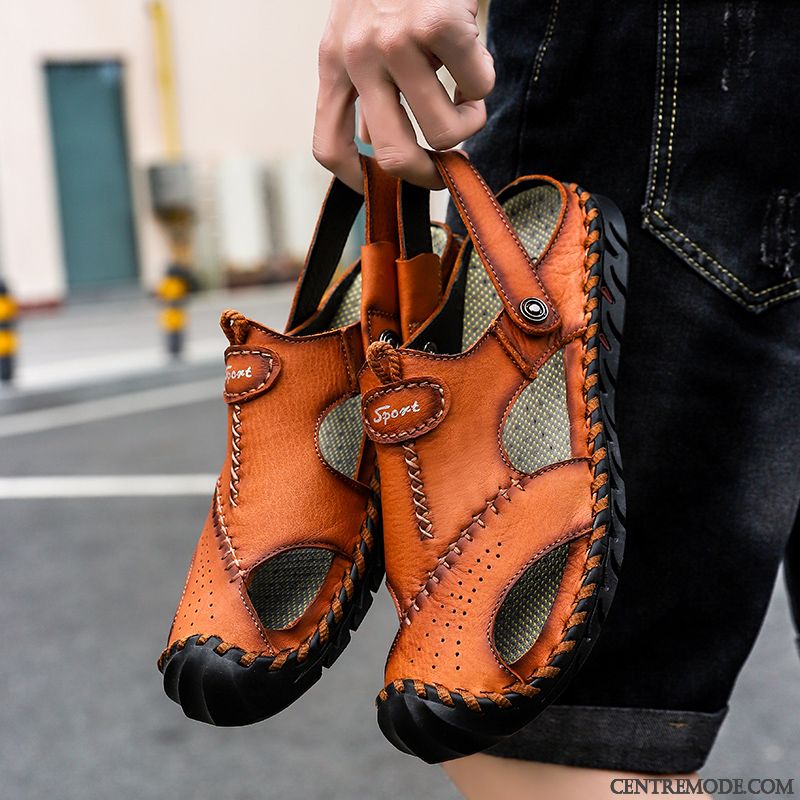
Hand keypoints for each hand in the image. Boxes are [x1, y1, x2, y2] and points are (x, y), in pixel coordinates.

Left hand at [313, 0, 494, 189]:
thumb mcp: (362, 33)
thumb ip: (369, 87)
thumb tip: (390, 154)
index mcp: (333, 62)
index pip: (329, 145)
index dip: (359, 183)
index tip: (386, 190)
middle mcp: (357, 55)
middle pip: (391, 155)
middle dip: (428, 175)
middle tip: (448, 170)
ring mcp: (396, 41)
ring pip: (445, 132)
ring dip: (471, 122)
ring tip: (470, 95)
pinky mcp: (438, 25)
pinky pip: (478, 90)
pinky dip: (486, 81)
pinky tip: (475, 54)